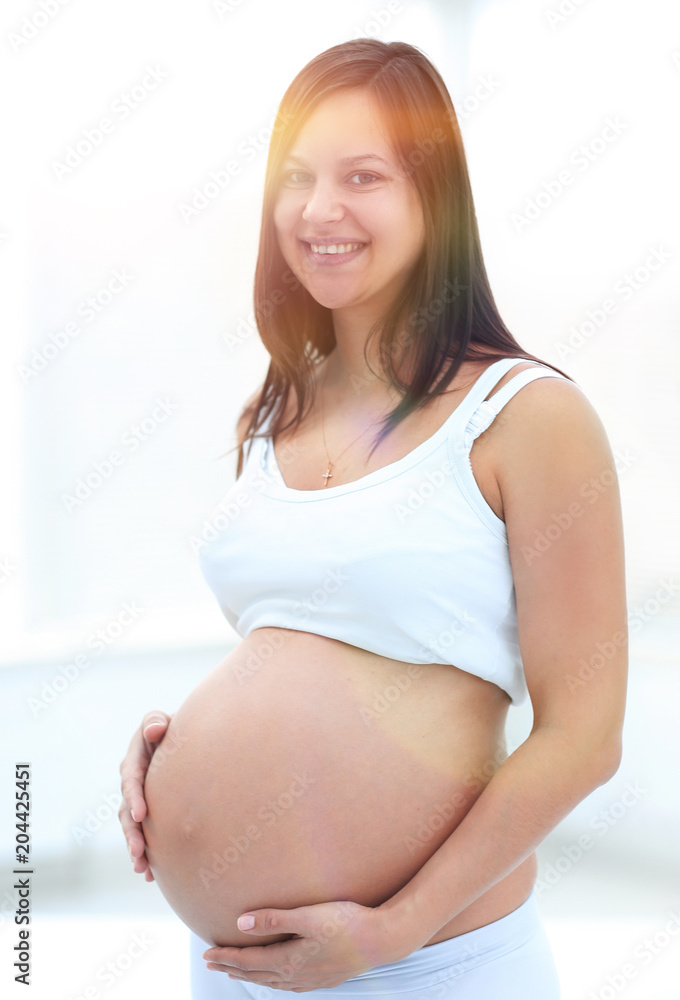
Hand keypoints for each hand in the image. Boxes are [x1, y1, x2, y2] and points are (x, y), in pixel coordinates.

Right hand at [118, 710, 171, 880]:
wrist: (186, 740)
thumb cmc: (176, 727)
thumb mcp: (163, 721)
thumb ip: (156, 723)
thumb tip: (153, 730)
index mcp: (134, 759)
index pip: (131, 779)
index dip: (134, 796)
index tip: (140, 815)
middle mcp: (133, 781)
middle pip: (127, 810)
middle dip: (131, 833)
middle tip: (138, 852)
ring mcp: (139, 798)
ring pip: (133, 827)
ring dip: (136, 848)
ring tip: (142, 869)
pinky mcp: (148, 812)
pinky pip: (145, 834)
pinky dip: (147, 854)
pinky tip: (151, 876)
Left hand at [201, 899, 412, 991]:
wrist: (381, 939)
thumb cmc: (346, 922)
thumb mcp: (308, 916)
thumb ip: (275, 919)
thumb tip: (241, 923)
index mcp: (289, 960)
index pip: (249, 960)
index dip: (226, 957)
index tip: (207, 953)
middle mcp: (297, 975)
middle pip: (256, 973)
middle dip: (232, 968)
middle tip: (211, 964)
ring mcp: (311, 979)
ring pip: (272, 981)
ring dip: (251, 976)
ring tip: (236, 972)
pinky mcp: (324, 978)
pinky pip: (290, 986)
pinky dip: (274, 983)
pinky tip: (277, 979)